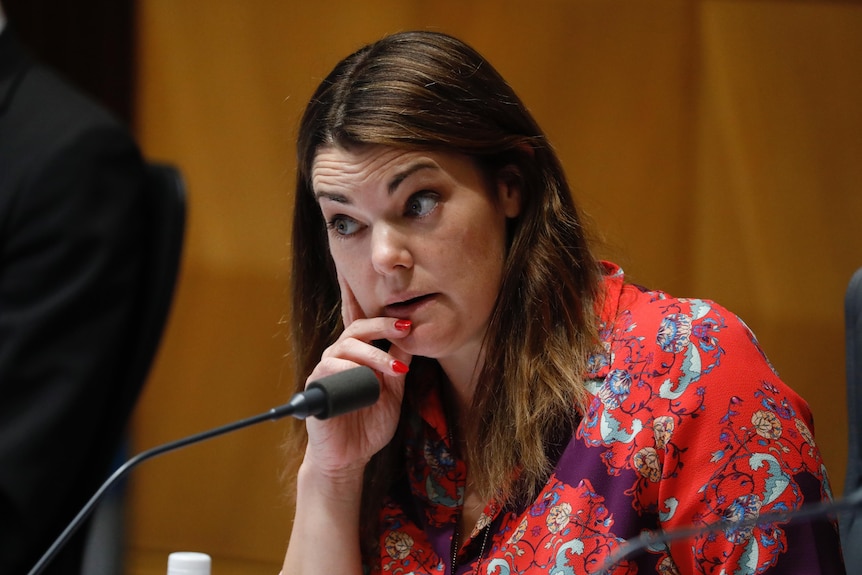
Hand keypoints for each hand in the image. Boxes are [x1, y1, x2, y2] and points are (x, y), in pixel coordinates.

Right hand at [301, 274, 412, 480]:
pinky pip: (328, 370)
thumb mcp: (393, 394)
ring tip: (396, 371)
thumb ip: (398, 366)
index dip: (383, 318)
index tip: (407, 319)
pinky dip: (348, 371)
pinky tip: (365, 381)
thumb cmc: (368, 425)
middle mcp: (339, 358)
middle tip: (405, 331)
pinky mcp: (315, 388)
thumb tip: (412, 337)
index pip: (365, 327)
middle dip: (382, 328)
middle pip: (357, 330)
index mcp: (357, 356)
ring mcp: (325, 372)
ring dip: (373, 355)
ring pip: (346, 348)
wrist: (349, 459)